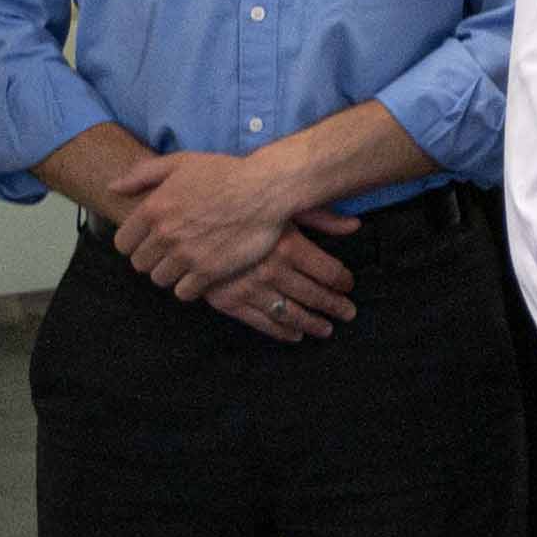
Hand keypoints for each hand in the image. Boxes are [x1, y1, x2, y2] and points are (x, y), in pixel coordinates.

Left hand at [117, 144, 331, 295]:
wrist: (265, 189)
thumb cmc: (225, 172)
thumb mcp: (180, 162)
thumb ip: (142, 174)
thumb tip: (112, 187)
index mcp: (153, 209)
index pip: (123, 244)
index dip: (134, 244)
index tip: (149, 242)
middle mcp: (165, 234)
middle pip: (140, 264)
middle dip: (152, 259)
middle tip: (169, 253)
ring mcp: (187, 255)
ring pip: (160, 280)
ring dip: (170, 274)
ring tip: (185, 264)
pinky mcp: (209, 271)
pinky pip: (184, 292)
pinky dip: (189, 286)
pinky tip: (200, 274)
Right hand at [209, 211, 360, 342]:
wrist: (180, 213)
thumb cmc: (233, 201)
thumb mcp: (278, 202)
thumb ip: (320, 216)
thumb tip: (356, 225)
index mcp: (287, 244)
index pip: (329, 271)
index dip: (343, 280)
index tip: (348, 284)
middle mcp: (271, 269)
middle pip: (315, 295)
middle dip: (335, 306)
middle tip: (348, 313)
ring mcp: (248, 288)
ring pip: (290, 313)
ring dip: (312, 323)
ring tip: (326, 329)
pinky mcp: (225, 300)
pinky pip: (260, 322)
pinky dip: (281, 331)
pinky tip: (295, 335)